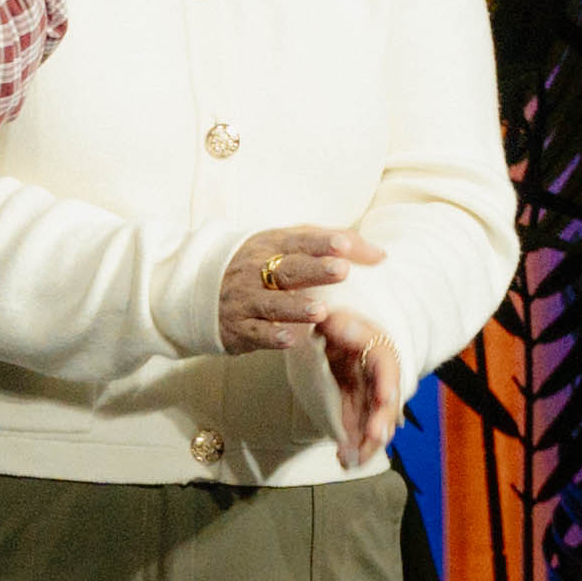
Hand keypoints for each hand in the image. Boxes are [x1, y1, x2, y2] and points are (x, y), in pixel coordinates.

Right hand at [213, 221, 381, 357]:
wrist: (200, 290)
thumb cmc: (260, 266)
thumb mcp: (287, 247)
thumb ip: (332, 245)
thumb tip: (381, 255)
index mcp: (271, 245)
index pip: (299, 241)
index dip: (321, 243)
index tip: (343, 245)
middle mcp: (256, 270)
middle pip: (288, 269)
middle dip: (314, 270)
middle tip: (340, 271)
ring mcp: (246, 299)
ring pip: (272, 303)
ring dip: (296, 307)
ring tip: (320, 310)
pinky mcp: (239, 327)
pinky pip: (256, 332)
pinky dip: (272, 336)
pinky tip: (289, 339)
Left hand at [312, 300, 412, 461]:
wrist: (335, 335)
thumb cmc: (338, 324)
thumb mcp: (336, 317)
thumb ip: (337, 323)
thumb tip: (337, 324)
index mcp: (379, 349)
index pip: (387, 366)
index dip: (387, 383)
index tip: (385, 399)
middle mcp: (380, 376)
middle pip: (385, 402)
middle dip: (381, 421)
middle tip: (374, 438)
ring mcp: (370, 394)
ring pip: (373, 421)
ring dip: (365, 443)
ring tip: (351, 460)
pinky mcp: (357, 408)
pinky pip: (358, 429)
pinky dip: (353, 445)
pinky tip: (345, 460)